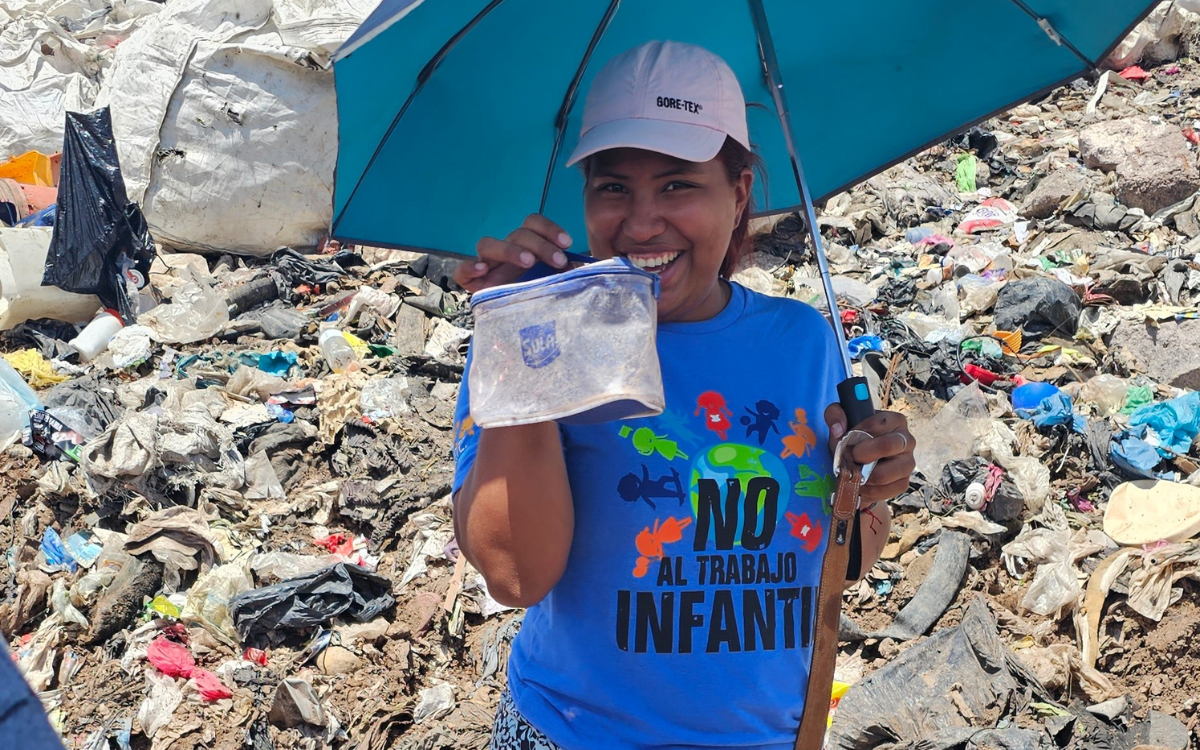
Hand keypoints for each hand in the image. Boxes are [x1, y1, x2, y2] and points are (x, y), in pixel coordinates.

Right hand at [452, 214, 573, 292]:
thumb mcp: (555, 284)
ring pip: (488, 243)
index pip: (532, 223)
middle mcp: (505, 253)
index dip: (549, 228)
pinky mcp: (472, 284)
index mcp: (525, 248)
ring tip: (528, 263)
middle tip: (558, 260)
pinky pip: (461, 270)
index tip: (567, 244)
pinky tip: (482, 270)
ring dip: (510, 250)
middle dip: (540, 243)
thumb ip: (565, 274)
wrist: (518, 330)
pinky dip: (469, 267)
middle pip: (517, 233)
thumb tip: (579, 265)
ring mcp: (487, 267)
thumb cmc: (538, 300)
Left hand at [824, 405, 915, 503]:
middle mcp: (907, 441)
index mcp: (896, 421)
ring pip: (883, 474)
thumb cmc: (853, 439)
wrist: (860, 465)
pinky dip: (865, 490)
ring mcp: (908, 463)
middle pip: (886, 445)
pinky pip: (883, 491)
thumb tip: (838, 429)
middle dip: (860, 454)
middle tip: (849, 456)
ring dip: (861, 476)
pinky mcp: (903, 483)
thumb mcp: (841, 422)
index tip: (845, 437)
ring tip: (851, 472)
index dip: (857, 431)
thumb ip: (835, 414)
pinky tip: (858, 484)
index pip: (877, 423)